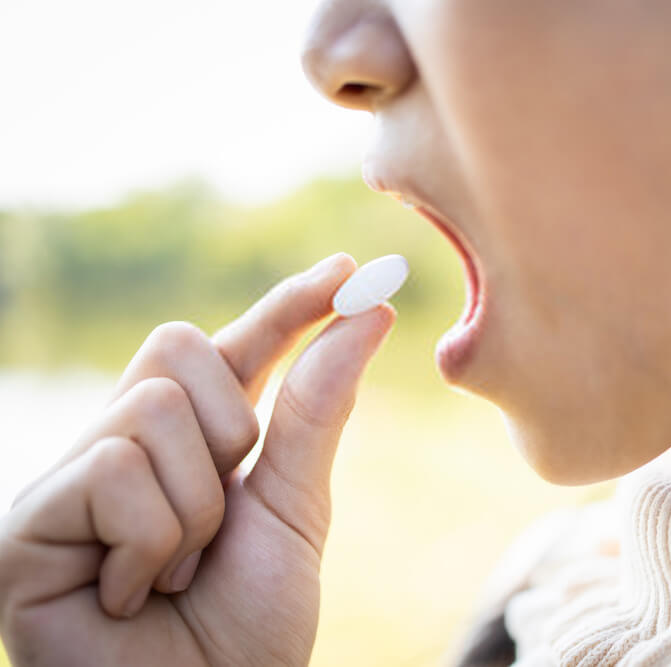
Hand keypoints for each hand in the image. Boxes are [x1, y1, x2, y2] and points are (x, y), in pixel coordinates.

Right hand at [0, 253, 395, 665]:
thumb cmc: (248, 626)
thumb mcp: (296, 508)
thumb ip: (318, 410)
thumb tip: (370, 315)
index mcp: (195, 441)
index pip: (238, 348)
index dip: (288, 306)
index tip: (349, 270)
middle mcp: (128, 444)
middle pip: (179, 346)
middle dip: (230, 432)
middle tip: (222, 518)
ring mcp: (73, 480)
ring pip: (151, 409)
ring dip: (194, 507)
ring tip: (175, 574)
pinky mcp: (27, 521)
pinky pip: (113, 470)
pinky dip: (153, 544)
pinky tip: (130, 596)